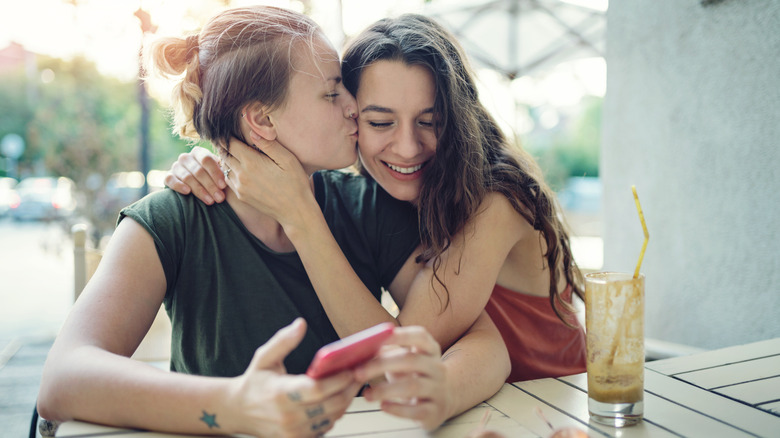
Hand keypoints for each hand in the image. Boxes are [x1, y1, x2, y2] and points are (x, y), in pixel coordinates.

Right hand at [164, 146, 225, 204]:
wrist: (200, 189)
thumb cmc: (214, 180)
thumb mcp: (220, 174)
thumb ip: (223, 171)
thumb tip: (229, 174)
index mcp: (199, 153)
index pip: (206, 159)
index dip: (215, 173)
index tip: (223, 186)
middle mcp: (186, 157)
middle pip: (198, 170)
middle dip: (210, 186)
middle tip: (220, 198)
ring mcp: (176, 166)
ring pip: (187, 177)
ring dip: (200, 190)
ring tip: (210, 201)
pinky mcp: (168, 176)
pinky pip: (170, 179)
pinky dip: (179, 185)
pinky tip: (187, 192)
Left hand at [222, 134, 314, 228]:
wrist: (295, 211)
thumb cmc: (295, 183)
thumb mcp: (287, 159)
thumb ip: (268, 145)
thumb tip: (252, 132)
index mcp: (251, 162)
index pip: (229, 144)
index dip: (226, 135)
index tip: (226, 130)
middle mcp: (241, 175)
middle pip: (224, 155)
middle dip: (224, 145)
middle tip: (226, 138)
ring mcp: (240, 187)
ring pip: (224, 168)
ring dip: (226, 159)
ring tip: (232, 152)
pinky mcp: (241, 196)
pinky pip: (228, 180)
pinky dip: (229, 172)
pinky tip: (238, 168)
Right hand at [229, 318, 361, 436]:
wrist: (238, 411)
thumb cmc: (254, 382)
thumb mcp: (264, 357)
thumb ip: (283, 341)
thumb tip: (301, 324)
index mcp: (280, 393)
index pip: (317, 389)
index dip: (338, 380)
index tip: (351, 369)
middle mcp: (288, 416)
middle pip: (331, 405)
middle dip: (350, 389)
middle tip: (359, 374)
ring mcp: (293, 432)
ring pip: (332, 417)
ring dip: (346, 401)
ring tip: (352, 385)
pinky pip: (325, 428)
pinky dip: (334, 414)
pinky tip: (337, 399)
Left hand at [354, 326, 450, 430]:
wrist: (440, 401)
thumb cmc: (413, 376)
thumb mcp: (404, 361)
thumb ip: (387, 352)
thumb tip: (360, 348)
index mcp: (430, 350)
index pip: (420, 336)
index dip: (400, 335)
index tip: (379, 338)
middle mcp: (437, 367)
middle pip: (411, 361)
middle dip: (381, 365)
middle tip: (358, 373)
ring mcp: (439, 389)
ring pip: (413, 386)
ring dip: (385, 390)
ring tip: (367, 395)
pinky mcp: (435, 411)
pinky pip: (416, 410)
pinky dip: (397, 408)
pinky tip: (383, 406)